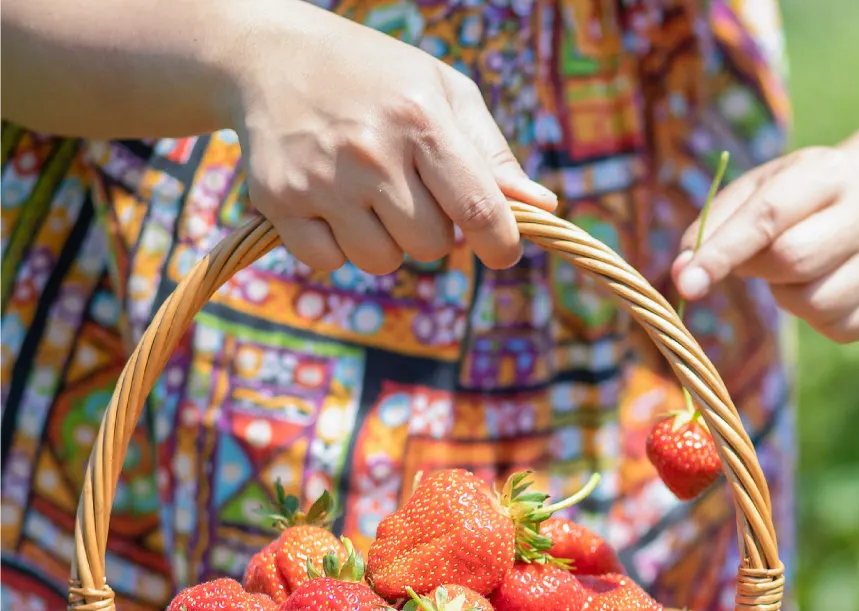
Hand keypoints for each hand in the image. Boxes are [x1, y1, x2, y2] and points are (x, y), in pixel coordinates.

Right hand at [226, 4, 556, 273]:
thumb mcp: (446, 93)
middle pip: (430, 245)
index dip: (501, 245)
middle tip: (415, 195)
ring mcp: (320, 179)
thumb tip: (542, 208)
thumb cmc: (379, 77)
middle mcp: (370, 152)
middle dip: (435, 232)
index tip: (503, 251)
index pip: (478, 210)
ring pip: (381, 261)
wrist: (270, 55)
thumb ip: (494, 156)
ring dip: (386, 241)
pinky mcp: (277, 199)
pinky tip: (333, 203)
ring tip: (371, 195)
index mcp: (421, 121)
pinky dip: (336, 246)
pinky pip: (327, 261)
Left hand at [671, 147, 858, 342]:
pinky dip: (817, 319)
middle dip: (760, 270)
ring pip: (815, 302)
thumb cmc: (799, 200)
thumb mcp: (758, 190)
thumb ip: (714, 225)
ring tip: (798, 271)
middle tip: (757, 262)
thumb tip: (682, 272)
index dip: (722, 251)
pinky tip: (823, 288)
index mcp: (828, 172)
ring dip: (788, 296)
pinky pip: (839, 328)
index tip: (686, 281)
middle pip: (793, 260)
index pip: (768, 215)